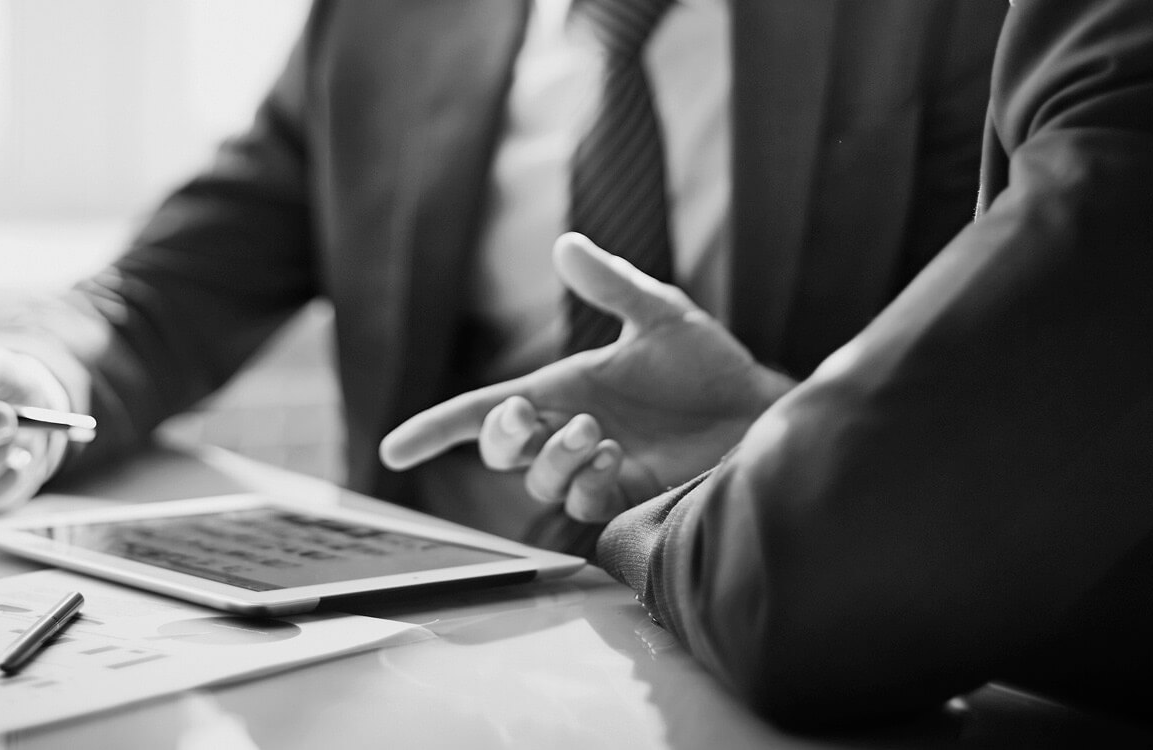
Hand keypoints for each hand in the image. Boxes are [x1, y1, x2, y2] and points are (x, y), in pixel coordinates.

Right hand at [379, 233, 795, 521]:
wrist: (760, 412)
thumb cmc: (710, 365)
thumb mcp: (660, 314)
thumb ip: (612, 284)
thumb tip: (564, 244)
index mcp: (561, 389)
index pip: (483, 411)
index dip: (435, 429)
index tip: (392, 451)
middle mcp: (568, 432)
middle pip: (499, 448)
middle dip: (499, 436)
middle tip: (527, 415)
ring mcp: (595, 469)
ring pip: (537, 481)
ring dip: (554, 457)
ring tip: (597, 434)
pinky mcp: (626, 499)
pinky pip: (582, 504)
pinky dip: (586, 482)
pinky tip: (615, 458)